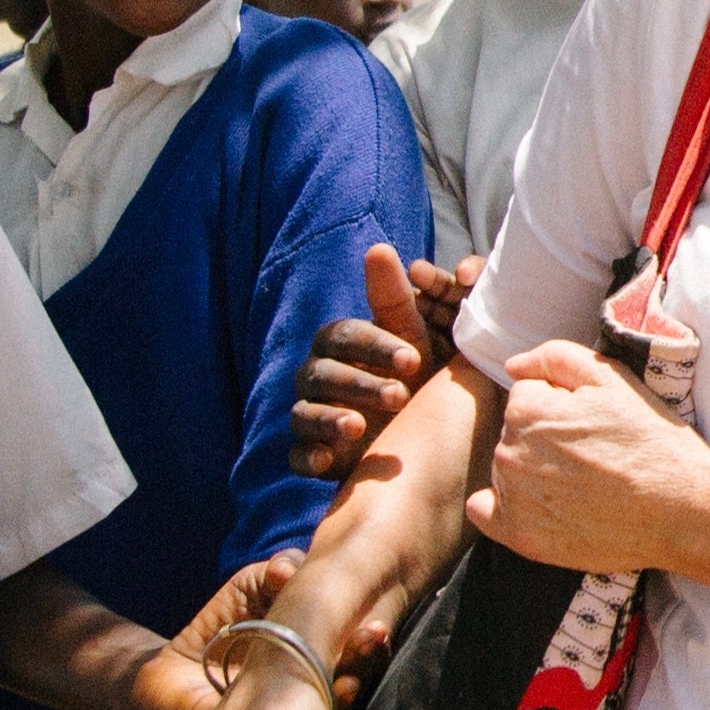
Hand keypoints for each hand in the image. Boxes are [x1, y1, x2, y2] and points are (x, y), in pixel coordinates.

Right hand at [293, 243, 443, 477]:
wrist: (412, 430)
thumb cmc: (408, 375)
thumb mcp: (410, 337)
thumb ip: (393, 297)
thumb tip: (378, 248)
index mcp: (336, 344)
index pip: (345, 336)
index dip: (377, 346)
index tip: (413, 359)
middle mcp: (315, 376)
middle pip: (325, 374)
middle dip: (362, 383)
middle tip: (401, 395)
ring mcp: (309, 415)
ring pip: (308, 413)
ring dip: (332, 419)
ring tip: (360, 427)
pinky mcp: (310, 453)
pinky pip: (296, 455)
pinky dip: (307, 457)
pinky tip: (327, 462)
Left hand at [469, 339, 709, 574]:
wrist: (680, 509)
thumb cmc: (650, 441)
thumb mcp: (611, 378)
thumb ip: (554, 357)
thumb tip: (512, 365)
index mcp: (526, 410)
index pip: (526, 396)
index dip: (560, 406)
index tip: (590, 424)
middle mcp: (509, 453)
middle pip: (515, 434)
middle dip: (544, 437)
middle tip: (591, 454)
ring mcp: (513, 498)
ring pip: (507, 469)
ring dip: (532, 470)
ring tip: (582, 483)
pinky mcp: (522, 537)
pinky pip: (485, 513)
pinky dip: (503, 506)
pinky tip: (540, 507)